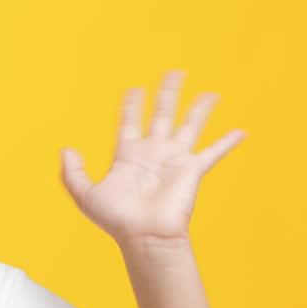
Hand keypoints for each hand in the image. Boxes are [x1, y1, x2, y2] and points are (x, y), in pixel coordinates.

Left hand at [59, 69, 245, 245]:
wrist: (144, 235)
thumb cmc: (116, 219)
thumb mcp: (85, 194)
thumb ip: (73, 172)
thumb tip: (65, 149)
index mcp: (128, 155)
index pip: (129, 121)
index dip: (131, 104)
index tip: (134, 89)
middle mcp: (153, 153)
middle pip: (161, 113)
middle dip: (167, 92)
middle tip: (174, 72)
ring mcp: (174, 160)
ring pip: (189, 124)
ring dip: (200, 107)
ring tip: (210, 92)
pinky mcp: (192, 170)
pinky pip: (213, 152)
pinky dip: (227, 142)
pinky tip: (241, 131)